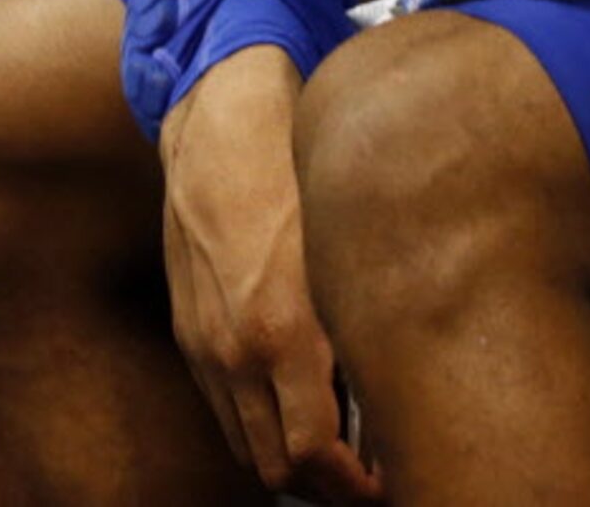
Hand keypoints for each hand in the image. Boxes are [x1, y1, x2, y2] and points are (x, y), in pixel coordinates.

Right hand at [158, 46, 383, 503]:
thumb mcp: (350, 244)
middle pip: (275, 468)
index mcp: (285, 332)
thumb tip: (401, 384)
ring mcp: (205, 343)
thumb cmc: (302, 166)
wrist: (222, 121)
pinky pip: (221, 405)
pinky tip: (292, 404)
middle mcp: (236, 350)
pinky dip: (256, 423)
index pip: (313, 456)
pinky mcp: (188, 328)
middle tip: (371, 478)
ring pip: (244, 443)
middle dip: (324, 486)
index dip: (355, 487)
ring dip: (288, 460)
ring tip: (338, 451)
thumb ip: (366, 320)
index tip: (389, 482)